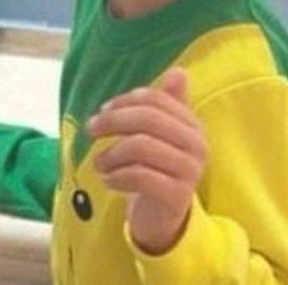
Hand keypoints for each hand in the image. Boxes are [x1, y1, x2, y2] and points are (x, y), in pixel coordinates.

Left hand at [88, 68, 206, 254]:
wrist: (164, 216)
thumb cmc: (157, 168)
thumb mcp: (160, 135)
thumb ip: (166, 106)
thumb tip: (179, 71)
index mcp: (192, 124)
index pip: (154, 100)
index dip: (123, 102)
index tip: (101, 111)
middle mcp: (197, 145)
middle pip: (147, 119)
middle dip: (112, 121)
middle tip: (90, 130)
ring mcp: (190, 171)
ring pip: (140, 146)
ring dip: (110, 154)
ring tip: (99, 163)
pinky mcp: (178, 196)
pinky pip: (139, 176)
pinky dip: (116, 177)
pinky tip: (108, 180)